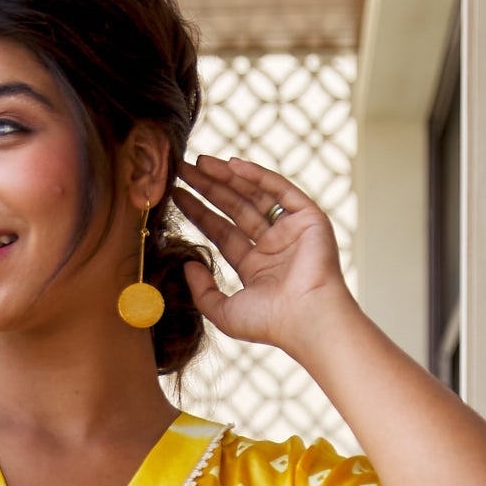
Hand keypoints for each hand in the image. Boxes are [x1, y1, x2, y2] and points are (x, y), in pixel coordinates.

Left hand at [175, 153, 350, 360]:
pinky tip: (232, 165)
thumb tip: (187, 265)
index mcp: (256, 267)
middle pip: (235, 208)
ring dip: (228, 177)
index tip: (177, 195)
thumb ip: (203, 291)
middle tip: (183, 168)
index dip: (199, 213)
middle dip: (210, 188)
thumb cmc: (270, 323)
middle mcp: (273, 246)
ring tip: (200, 162)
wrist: (308, 319)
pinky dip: (258, 175)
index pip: (222, 232)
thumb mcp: (224, 312)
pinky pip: (280, 189)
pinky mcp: (308, 217)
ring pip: (254, 195)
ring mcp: (291, 230)